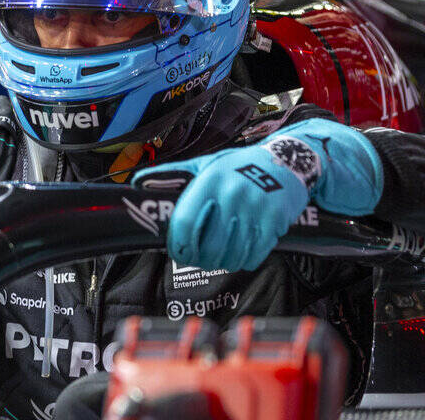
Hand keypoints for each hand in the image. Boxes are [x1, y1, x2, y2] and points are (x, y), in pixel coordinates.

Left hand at [132, 118, 382, 271]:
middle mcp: (232, 194)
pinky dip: (245, 260)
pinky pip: (253, 256)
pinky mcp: (274, 223)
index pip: (185, 222)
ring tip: (221, 254)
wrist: (287, 162)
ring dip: (223, 262)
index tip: (178, 251)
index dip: (178, 244)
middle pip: (207, 246)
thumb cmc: (240, 166)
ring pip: (230, 256)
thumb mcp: (206, 165)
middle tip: (200, 258)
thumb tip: (137, 182)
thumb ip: (172, 176)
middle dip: (200, 259)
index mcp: (210, 180)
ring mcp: (255, 209)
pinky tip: (243, 249)